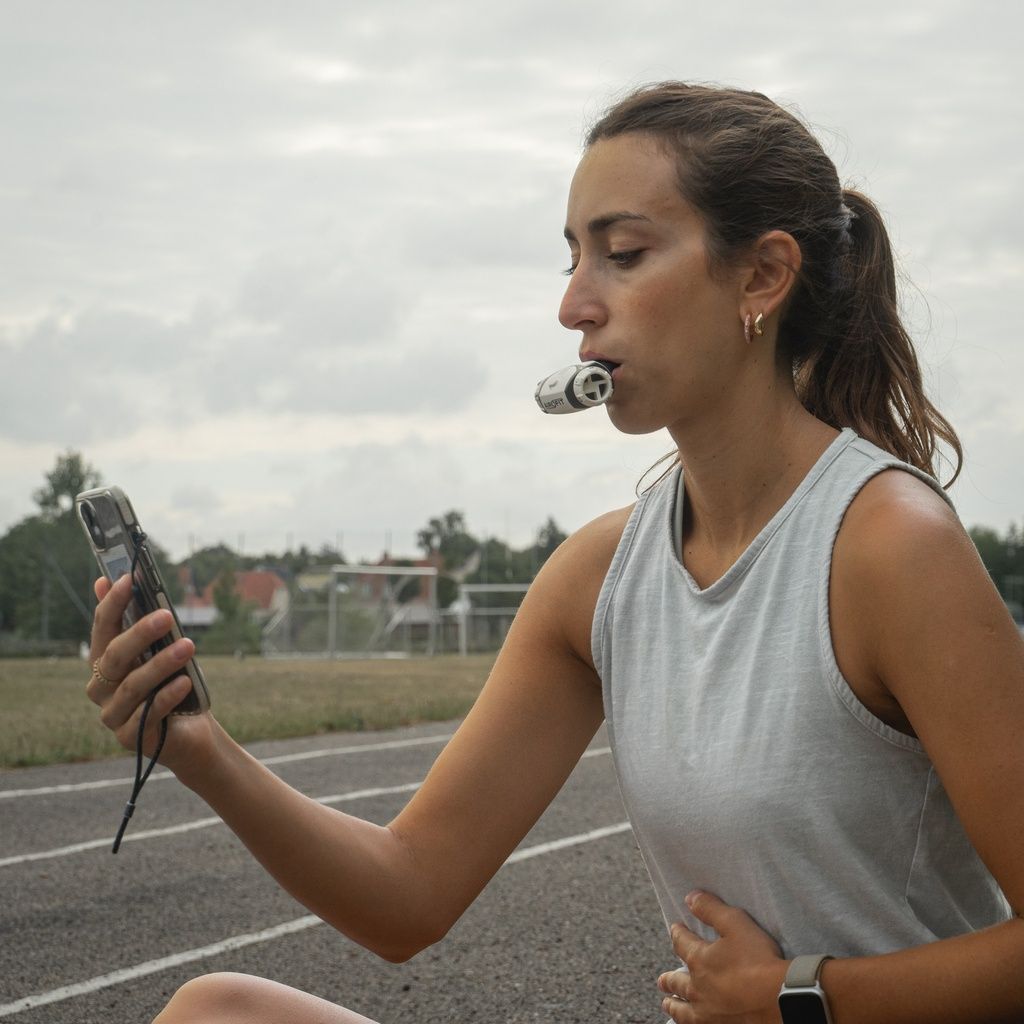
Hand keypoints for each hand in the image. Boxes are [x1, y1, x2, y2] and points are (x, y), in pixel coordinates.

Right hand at [86, 574, 212, 772]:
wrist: (190, 734)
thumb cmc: (172, 685)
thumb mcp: (159, 651)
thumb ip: (137, 621)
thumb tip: (109, 579)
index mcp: (104, 663)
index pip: (102, 628)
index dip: (112, 604)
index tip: (128, 579)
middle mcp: (101, 689)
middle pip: (114, 656)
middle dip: (139, 633)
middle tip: (166, 615)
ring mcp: (113, 715)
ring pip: (132, 685)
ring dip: (161, 663)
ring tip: (187, 646)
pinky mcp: (131, 737)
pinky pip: (148, 713)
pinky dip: (167, 696)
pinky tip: (185, 682)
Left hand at [658, 890, 786, 1022]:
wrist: (779, 999)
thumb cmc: (759, 960)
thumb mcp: (735, 923)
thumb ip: (711, 909)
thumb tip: (690, 898)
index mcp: (699, 959)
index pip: (681, 942)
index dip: (677, 933)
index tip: (675, 929)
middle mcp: (697, 987)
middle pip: (677, 982)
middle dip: (669, 979)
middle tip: (662, 980)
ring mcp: (707, 1012)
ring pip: (682, 1009)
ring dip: (673, 1004)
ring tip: (667, 1002)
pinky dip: (688, 1022)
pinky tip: (690, 1022)